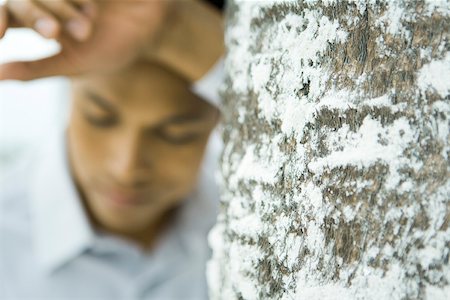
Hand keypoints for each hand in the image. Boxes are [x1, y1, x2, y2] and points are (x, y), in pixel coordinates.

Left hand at [0, 0, 170, 80]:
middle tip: (55, 32)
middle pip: (22, 0)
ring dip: (62, 8)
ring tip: (89, 22)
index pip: (7, 15)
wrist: (152, 25)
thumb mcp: (76, 63)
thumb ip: (36, 69)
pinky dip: (79, 1)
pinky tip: (93, 5)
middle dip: (37, 16)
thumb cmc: (114, 47)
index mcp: (41, 21)